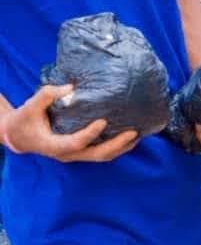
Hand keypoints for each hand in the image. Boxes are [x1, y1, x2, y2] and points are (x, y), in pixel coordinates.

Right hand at [1, 85, 138, 162]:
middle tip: (133, 132)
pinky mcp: (80, 151)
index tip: (104, 120)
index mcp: (54, 145)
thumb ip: (47, 96)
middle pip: (97, 155)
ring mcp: (75, 155)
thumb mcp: (30, 106)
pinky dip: (116, 146)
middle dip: (117, 145)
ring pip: (102, 156)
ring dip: (121, 148)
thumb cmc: (24, 120)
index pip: (76, 143)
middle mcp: (67, 154)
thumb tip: (71, 87)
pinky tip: (129, 136)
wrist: (19, 136)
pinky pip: (101, 152)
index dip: (90, 134)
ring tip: (138, 135)